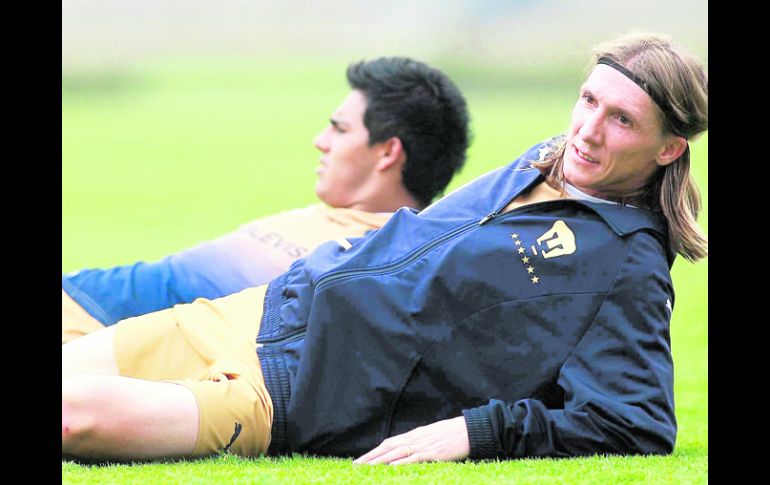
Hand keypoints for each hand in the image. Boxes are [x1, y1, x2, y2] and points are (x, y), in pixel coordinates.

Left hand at [353, 416, 469, 464]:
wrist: (471, 429)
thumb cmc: (453, 434)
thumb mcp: (432, 436)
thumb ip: (419, 442)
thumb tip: (406, 451)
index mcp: (415, 434)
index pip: (389, 442)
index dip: (374, 452)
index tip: (361, 460)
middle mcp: (416, 438)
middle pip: (388, 447)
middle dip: (371, 457)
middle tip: (356, 466)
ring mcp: (424, 445)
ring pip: (397, 452)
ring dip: (380, 461)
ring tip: (366, 469)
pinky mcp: (434, 453)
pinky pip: (415, 458)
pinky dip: (401, 463)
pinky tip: (391, 468)